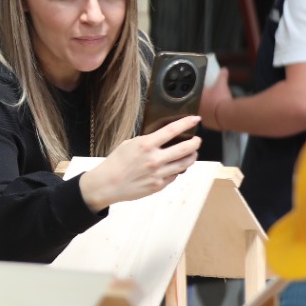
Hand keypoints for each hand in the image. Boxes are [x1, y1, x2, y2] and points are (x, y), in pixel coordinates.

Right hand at [77, 115, 200, 210]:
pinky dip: (178, 170)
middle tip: (197, 140)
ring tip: (192, 153)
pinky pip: (174, 176)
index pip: (172, 130)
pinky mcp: (159, 185)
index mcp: (146, 145)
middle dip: (195, 142)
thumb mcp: (129, 144)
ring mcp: (158, 173)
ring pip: (184, 164)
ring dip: (192, 157)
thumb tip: (162, 139)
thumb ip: (147, 141)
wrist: (107, 184)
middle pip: (185, 148)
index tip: (195, 119)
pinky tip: (176, 166)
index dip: (186, 123)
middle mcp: (154, 159)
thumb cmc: (116, 163)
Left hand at [198, 68, 231, 129]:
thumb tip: (224, 68)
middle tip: (208, 99)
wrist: (225, 114)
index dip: (198, 92)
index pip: (194, 93)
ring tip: (212, 108)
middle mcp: (196, 108)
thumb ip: (222, 76)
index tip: (203, 91)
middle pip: (197, 104)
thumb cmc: (220, 97)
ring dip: (206, 110)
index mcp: (197, 97)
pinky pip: (208, 120)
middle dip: (201, 102)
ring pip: (201, 113)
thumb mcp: (221, 84)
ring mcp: (201, 117)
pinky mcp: (207, 125)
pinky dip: (211, 118)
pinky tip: (215, 116)